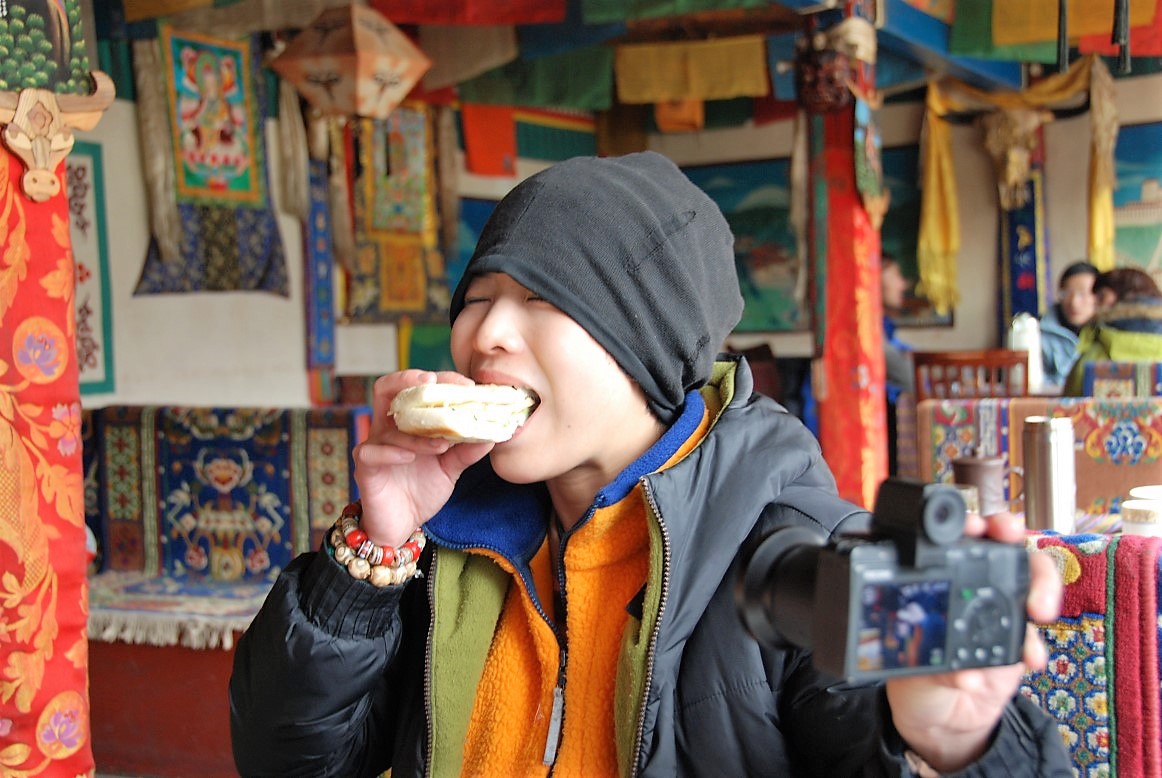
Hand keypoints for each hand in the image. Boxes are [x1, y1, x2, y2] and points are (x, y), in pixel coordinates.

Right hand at [351, 370, 495, 547]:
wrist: (401, 526)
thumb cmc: (422, 490)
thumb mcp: (450, 468)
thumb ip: (467, 450)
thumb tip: (492, 434)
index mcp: (408, 422)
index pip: (418, 388)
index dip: (440, 380)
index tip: (465, 385)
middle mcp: (388, 427)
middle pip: (386, 389)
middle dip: (407, 379)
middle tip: (432, 381)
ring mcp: (374, 445)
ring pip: (387, 426)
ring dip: (416, 433)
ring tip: (441, 444)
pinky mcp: (365, 467)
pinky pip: (371, 452)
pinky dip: (391, 451)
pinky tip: (409, 456)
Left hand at [883, 511, 1062, 771]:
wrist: (942, 716)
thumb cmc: (917, 677)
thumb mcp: (912, 667)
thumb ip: (937, 667)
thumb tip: (964, 674)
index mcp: (937, 579)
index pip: (950, 538)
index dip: (965, 522)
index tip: (971, 525)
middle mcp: (971, 585)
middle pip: (997, 541)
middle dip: (1009, 530)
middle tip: (1011, 535)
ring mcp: (999, 608)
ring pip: (1030, 578)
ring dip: (1041, 585)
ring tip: (1037, 609)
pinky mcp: (1018, 639)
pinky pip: (1036, 633)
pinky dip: (1035, 645)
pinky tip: (1028, 659)